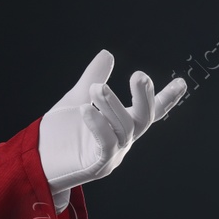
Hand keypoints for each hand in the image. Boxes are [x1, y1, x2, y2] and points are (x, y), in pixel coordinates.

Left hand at [38, 49, 184, 204]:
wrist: (37, 162)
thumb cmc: (59, 134)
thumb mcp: (77, 100)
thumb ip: (93, 78)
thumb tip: (107, 53)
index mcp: (120, 125)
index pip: (149, 112)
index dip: (166, 99)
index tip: (182, 82)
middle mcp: (122, 140)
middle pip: (144, 119)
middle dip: (145, 98)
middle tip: (140, 75)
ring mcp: (112, 155)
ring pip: (124, 129)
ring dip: (112, 105)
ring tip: (97, 87)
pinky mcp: (97, 165)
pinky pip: (106, 144)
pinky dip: (99, 125)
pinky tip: (86, 109)